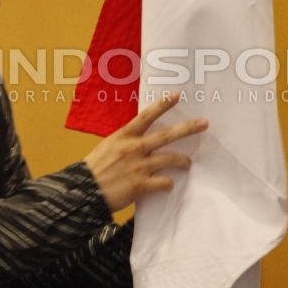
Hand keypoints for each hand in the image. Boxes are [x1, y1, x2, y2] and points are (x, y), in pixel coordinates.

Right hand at [83, 93, 207, 212]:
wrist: (83, 191)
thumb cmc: (93, 169)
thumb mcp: (107, 147)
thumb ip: (125, 142)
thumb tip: (139, 141)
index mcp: (124, 136)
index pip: (146, 116)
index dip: (162, 105)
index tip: (176, 96)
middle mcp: (134, 148)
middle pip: (166, 135)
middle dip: (188, 128)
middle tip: (204, 123)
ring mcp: (139, 166)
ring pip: (170, 159)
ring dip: (182, 161)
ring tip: (187, 163)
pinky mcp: (141, 185)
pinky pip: (164, 182)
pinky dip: (168, 184)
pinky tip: (167, 185)